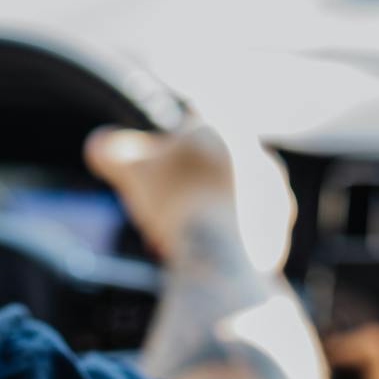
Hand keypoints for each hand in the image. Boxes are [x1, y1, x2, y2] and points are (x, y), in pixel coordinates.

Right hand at [85, 119, 294, 275]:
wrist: (222, 252)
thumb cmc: (176, 200)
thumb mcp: (130, 168)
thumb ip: (111, 150)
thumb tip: (98, 146)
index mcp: (225, 127)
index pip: (191, 124)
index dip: (165, 148)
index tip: (153, 173)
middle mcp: (258, 153)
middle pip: (210, 166)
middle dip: (184, 186)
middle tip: (159, 211)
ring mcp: (274, 191)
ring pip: (228, 198)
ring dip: (202, 212)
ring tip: (175, 238)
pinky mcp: (279, 228)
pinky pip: (243, 228)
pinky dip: (221, 237)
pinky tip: (199, 253)